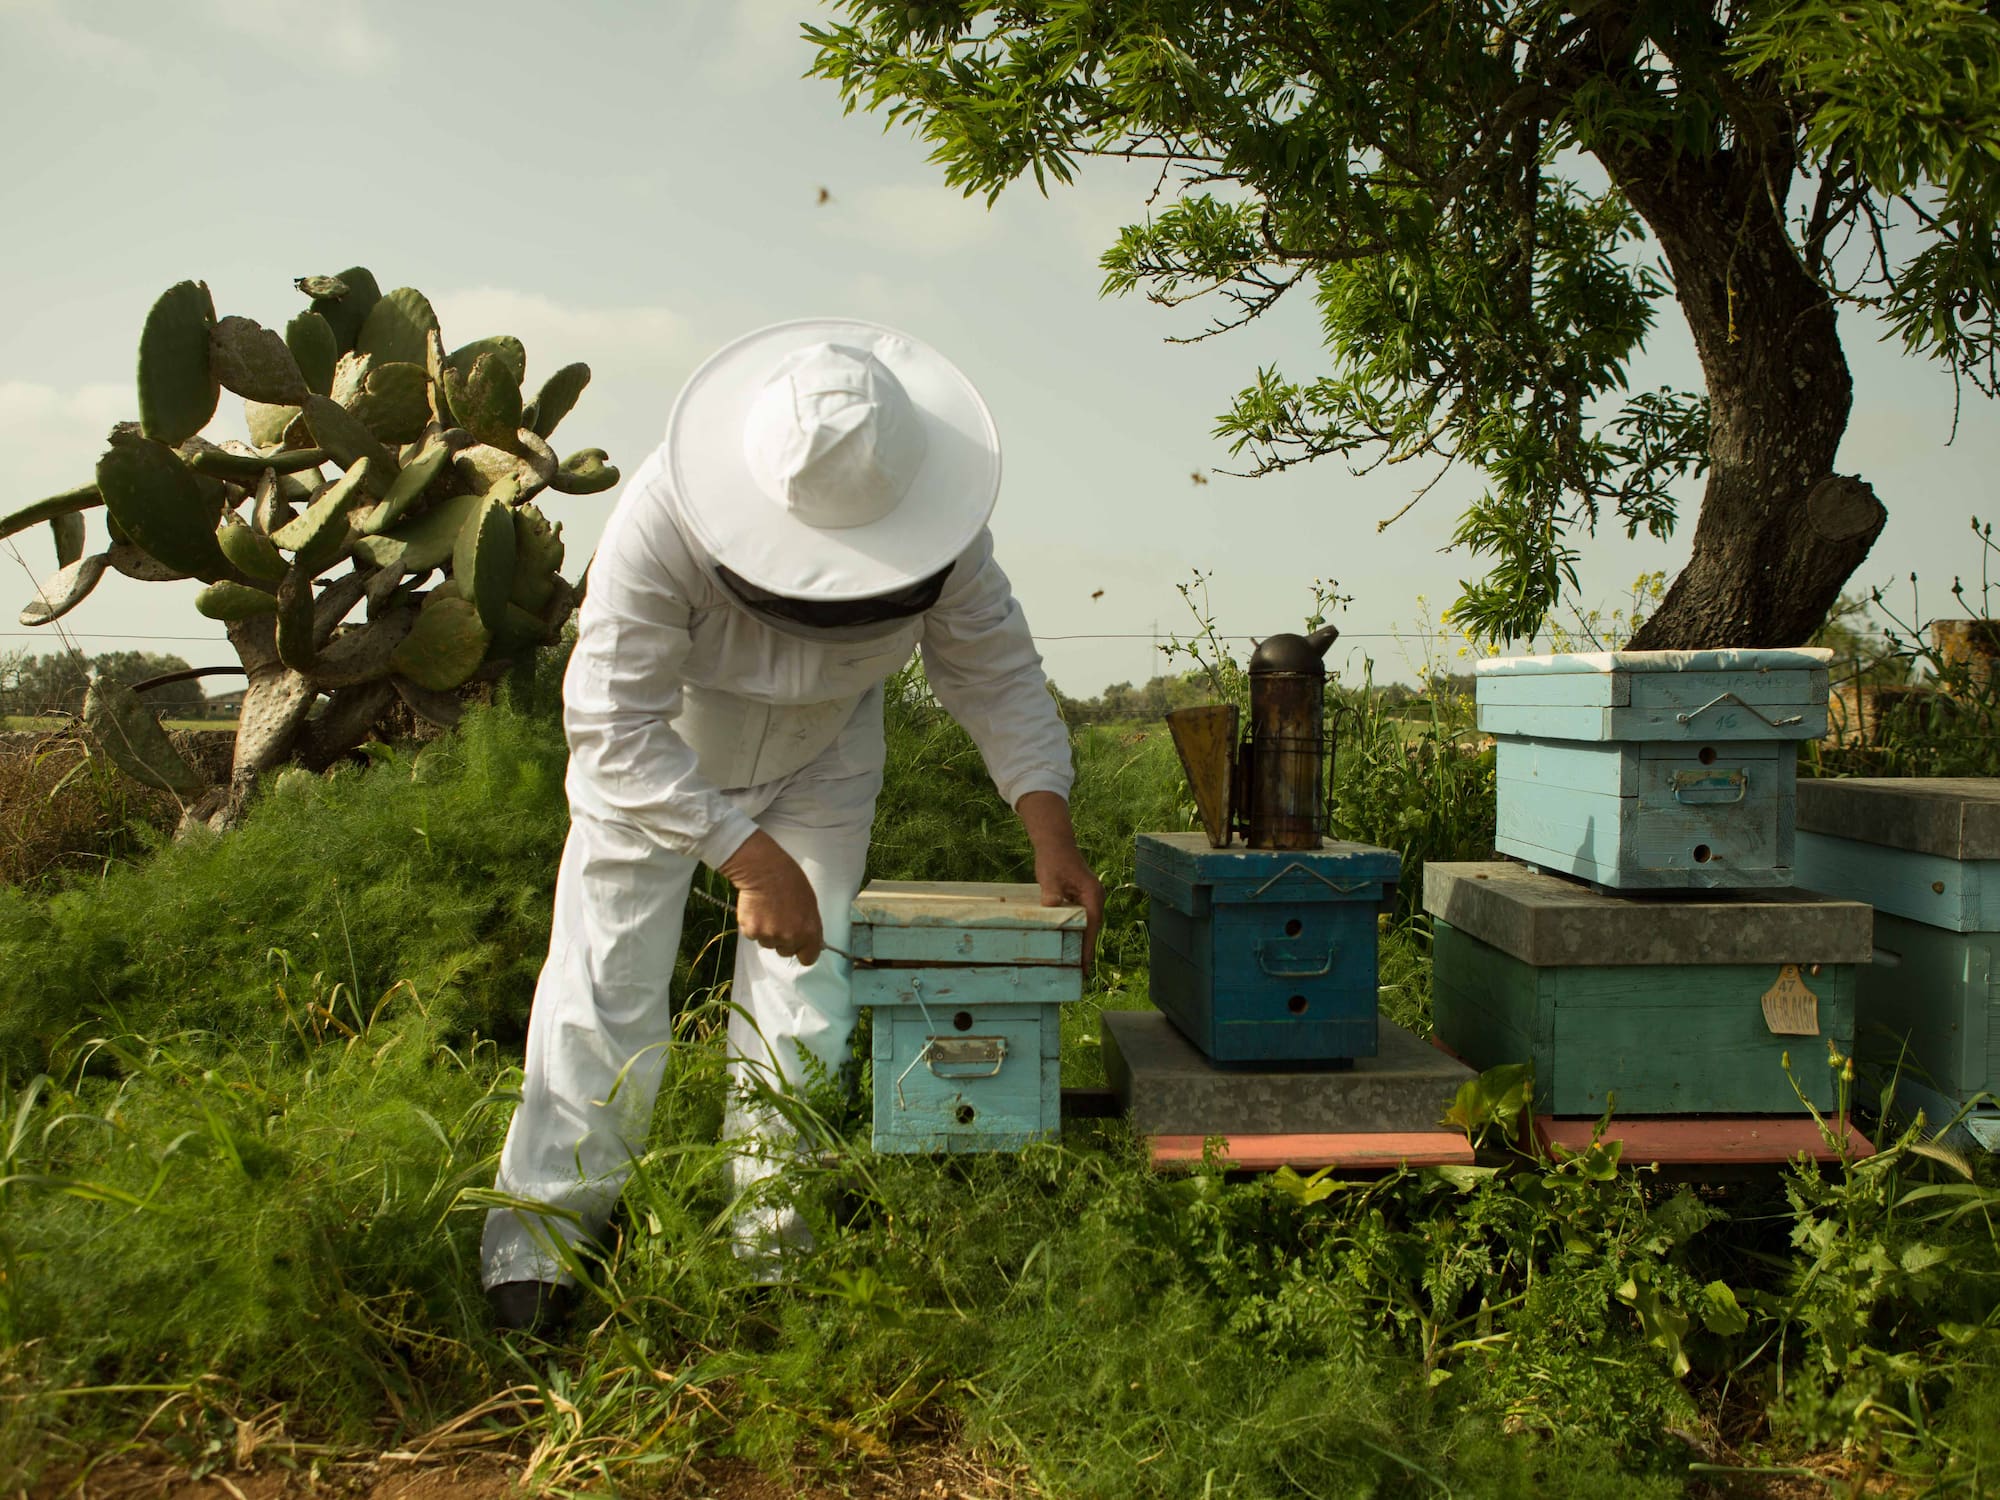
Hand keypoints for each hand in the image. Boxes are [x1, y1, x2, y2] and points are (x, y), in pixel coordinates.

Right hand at [717, 830, 823, 964]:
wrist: (764, 869)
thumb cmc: (789, 881)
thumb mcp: (810, 904)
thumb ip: (810, 925)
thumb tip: (809, 939)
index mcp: (809, 931)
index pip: (808, 959)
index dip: (803, 951)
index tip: (800, 946)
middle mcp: (790, 938)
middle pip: (786, 952)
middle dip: (784, 940)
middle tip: (781, 918)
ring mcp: (770, 936)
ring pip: (768, 943)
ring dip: (768, 932)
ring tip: (768, 910)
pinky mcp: (752, 931)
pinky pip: (754, 935)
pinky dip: (754, 925)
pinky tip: (757, 909)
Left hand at [1016, 791, 1105, 972]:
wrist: (1055, 843)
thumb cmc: (1053, 859)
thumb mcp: (1050, 878)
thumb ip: (1052, 894)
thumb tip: (1051, 909)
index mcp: (1093, 895)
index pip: (1092, 926)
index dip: (1087, 947)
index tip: (1083, 965)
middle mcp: (1095, 898)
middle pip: (1093, 929)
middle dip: (1086, 949)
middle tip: (1080, 972)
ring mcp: (1090, 898)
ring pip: (1088, 925)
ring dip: (1082, 942)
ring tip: (1075, 963)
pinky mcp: (1082, 897)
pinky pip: (1081, 919)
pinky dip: (1077, 931)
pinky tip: (1068, 942)